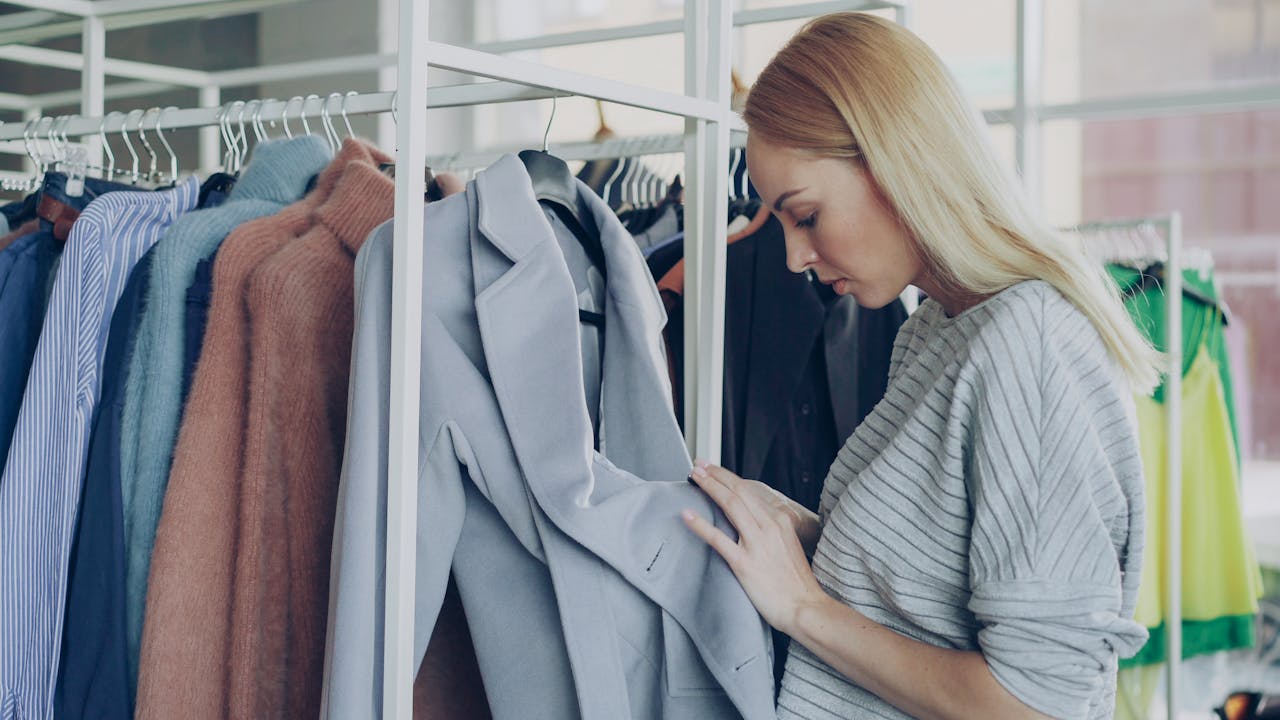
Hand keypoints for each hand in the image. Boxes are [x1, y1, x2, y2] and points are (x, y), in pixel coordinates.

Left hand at [682, 460, 827, 635]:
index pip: (749, 491)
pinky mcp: (745, 563)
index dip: (727, 477)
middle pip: (737, 492)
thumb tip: (753, 520)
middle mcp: (769, 526)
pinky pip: (718, 539)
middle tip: (697, 464)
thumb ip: (771, 530)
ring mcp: (757, 544)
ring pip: (729, 505)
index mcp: (780, 520)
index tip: (712, 468)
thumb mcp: (788, 545)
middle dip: (715, 475)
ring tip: (693, 477)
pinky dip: (701, 524)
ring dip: (709, 487)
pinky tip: (687, 515)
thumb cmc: (796, 582)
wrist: (805, 607)